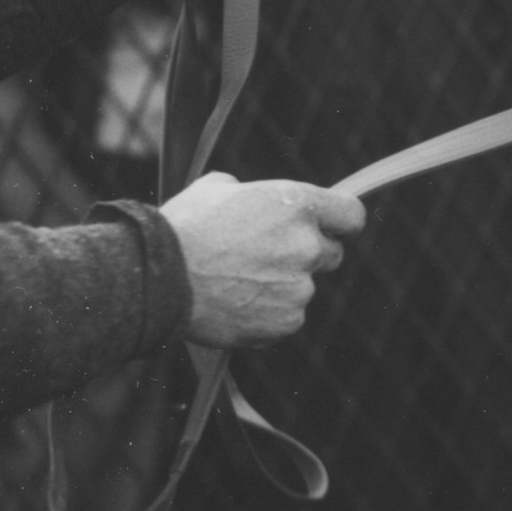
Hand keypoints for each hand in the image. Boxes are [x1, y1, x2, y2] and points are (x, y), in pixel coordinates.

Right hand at [163, 172, 366, 347]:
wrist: (159, 278)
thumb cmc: (182, 228)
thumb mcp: (216, 189)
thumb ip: (249, 191)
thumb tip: (248, 194)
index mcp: (296, 205)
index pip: (353, 214)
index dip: (341, 222)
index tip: (332, 228)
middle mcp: (307, 246)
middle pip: (331, 254)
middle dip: (305, 255)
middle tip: (264, 258)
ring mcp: (300, 287)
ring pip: (304, 288)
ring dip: (281, 286)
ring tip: (236, 283)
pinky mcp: (287, 321)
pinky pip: (287, 317)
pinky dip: (267, 314)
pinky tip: (235, 304)